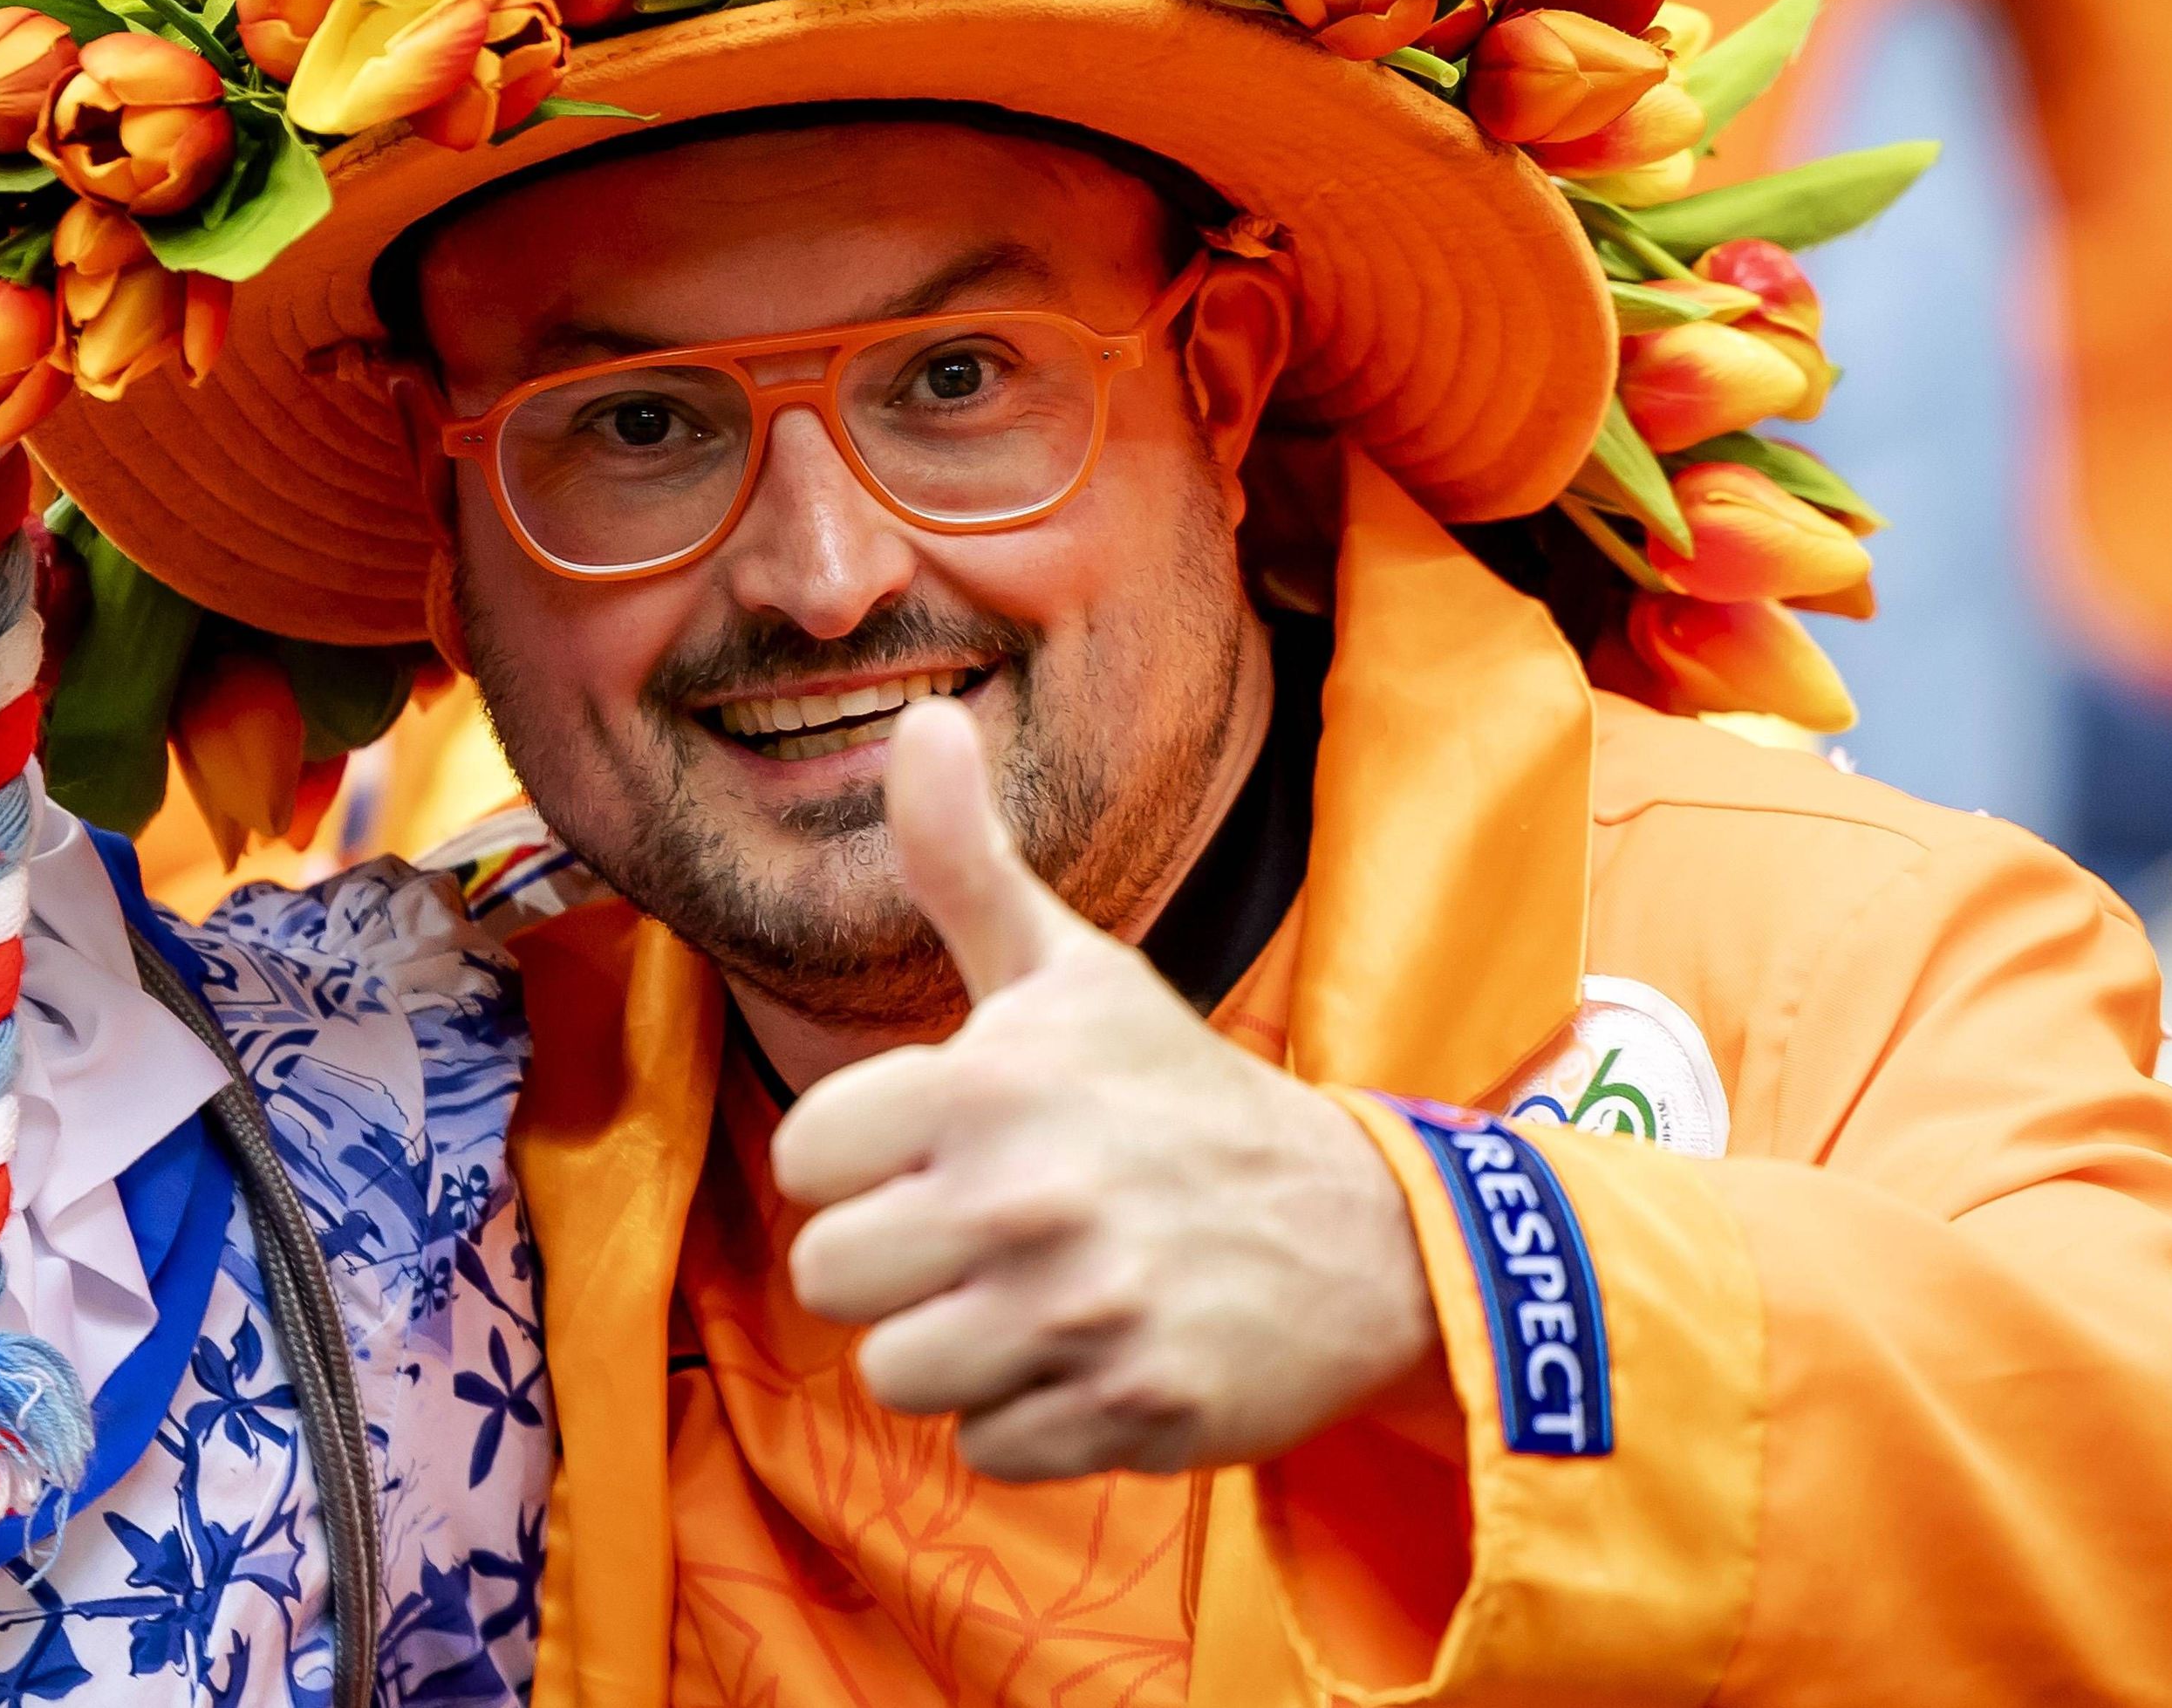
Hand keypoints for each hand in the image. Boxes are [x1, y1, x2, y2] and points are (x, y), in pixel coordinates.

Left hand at [772, 697, 1438, 1480]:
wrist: (1364, 1235)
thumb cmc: (1178, 1098)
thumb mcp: (1071, 972)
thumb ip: (963, 863)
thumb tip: (915, 721)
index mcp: (991, 1086)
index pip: (807, 1161)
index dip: (857, 1163)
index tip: (926, 1151)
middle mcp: (1026, 1201)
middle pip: (830, 1282)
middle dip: (892, 1267)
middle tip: (973, 1236)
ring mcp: (1080, 1316)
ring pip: (897, 1377)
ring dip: (953, 1349)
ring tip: (1027, 1297)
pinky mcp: (1128, 1414)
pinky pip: (987, 1449)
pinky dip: (1028, 1418)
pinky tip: (1088, 1354)